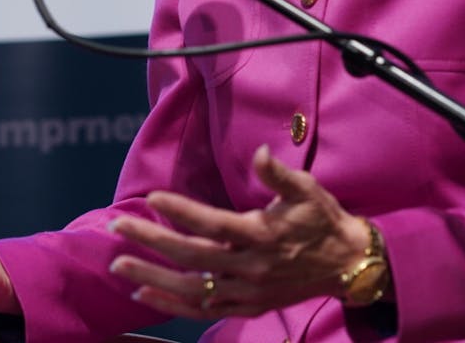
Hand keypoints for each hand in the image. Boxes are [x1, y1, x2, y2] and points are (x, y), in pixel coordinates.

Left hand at [106, 144, 370, 318]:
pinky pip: (203, 310)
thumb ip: (279, 174)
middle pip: (191, 255)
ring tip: (118, 263)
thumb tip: (261, 153)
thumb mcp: (307, 190)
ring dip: (152, 277)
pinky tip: (143, 294)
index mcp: (263, 234)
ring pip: (191, 289)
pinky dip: (172, 305)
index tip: (152, 198)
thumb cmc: (323, 220)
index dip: (181, 211)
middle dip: (151, 241)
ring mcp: (247, 291)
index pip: (212, 223)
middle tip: (117, 227)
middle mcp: (251, 267)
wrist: (347, 264)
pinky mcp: (248, 306)